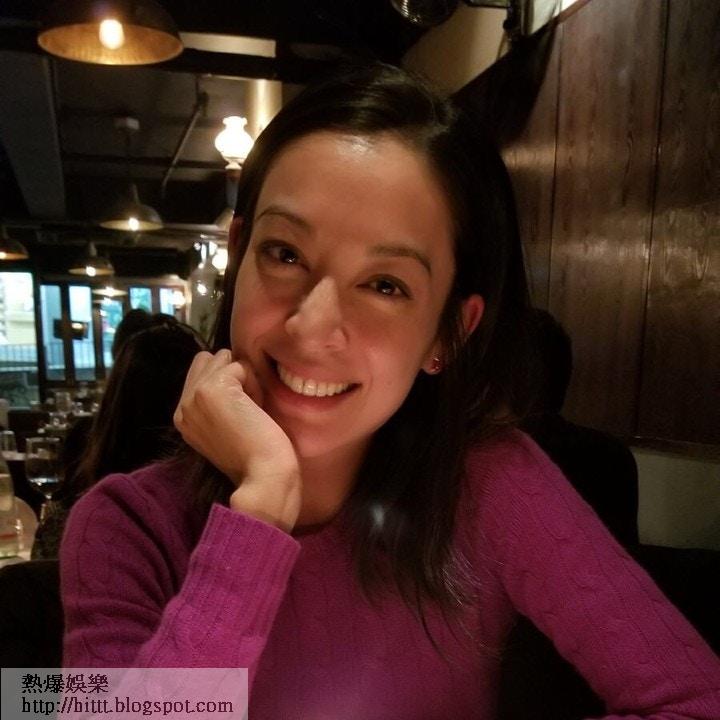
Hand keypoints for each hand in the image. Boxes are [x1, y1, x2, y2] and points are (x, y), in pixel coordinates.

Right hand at [174, 349, 300, 531]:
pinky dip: (254, 383)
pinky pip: (240, 365)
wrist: (263, 475)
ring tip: (251, 408)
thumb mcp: (224, 426)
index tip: (240, 413)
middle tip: (247, 407)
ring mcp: (194, 396)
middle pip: (210, 359)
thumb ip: (216, 402)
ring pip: (224, 359)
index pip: (200, 371)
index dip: (227, 382)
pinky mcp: (211, 390)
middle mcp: (182, 405)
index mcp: (182, 416)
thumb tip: (231, 368)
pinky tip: (256, 409)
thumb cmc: (255, 456)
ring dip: (244, 377)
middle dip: (233, 374)